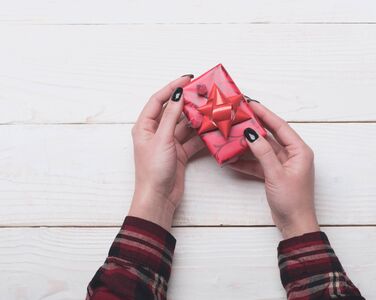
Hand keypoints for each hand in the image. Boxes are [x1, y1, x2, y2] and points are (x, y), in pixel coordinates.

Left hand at [128, 75, 204, 230]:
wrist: (159, 198)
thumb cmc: (153, 170)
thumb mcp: (163, 139)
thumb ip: (171, 116)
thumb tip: (178, 95)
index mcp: (145, 126)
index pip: (158, 100)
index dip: (172, 87)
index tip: (187, 79)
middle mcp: (156, 132)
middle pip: (173, 111)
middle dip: (188, 102)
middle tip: (204, 93)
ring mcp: (169, 143)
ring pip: (185, 125)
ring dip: (197, 119)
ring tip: (211, 109)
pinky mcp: (180, 153)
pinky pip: (192, 139)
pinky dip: (202, 135)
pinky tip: (212, 129)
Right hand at [228, 100, 318, 238]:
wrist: (295, 225)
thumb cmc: (293, 201)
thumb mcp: (276, 174)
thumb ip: (263, 152)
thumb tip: (251, 134)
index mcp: (300, 150)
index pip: (280, 126)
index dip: (264, 114)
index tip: (250, 104)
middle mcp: (293, 155)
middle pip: (270, 136)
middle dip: (253, 127)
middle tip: (238, 116)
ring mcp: (283, 165)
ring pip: (262, 149)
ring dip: (247, 145)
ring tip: (231, 135)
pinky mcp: (275, 174)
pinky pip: (259, 163)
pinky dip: (247, 161)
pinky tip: (232, 158)